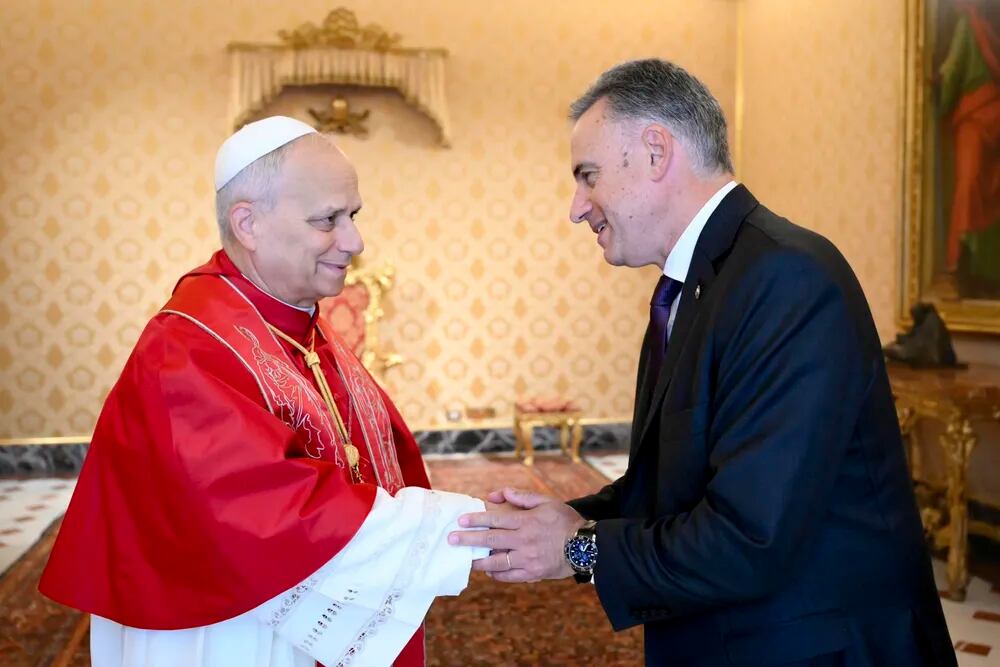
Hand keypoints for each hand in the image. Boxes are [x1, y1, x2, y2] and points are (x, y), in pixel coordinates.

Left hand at [449, 487, 584, 582]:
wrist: (586, 546)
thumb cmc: (566, 521)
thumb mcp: (547, 501)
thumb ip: (522, 496)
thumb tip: (499, 493)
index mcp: (526, 522)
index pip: (495, 520)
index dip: (477, 520)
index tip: (462, 521)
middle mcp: (524, 541)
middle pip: (490, 541)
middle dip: (469, 540)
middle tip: (452, 540)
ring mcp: (528, 559)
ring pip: (497, 562)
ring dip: (479, 562)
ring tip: (467, 561)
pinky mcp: (533, 573)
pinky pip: (510, 576)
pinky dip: (498, 575)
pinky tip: (489, 572)